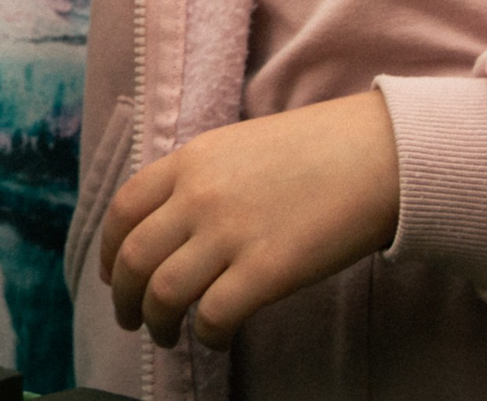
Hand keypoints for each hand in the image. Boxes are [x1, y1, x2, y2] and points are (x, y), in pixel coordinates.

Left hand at [101, 90, 400, 348]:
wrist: (378, 154)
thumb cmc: (317, 150)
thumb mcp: (239, 146)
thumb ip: (201, 179)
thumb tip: (176, 224)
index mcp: (189, 161)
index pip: (123, 210)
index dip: (108, 250)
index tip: (111, 275)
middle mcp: (198, 196)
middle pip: (133, 257)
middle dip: (123, 297)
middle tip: (130, 319)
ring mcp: (230, 233)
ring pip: (163, 293)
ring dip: (156, 323)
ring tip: (166, 336)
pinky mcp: (267, 270)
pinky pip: (213, 315)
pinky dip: (206, 335)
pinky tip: (216, 339)